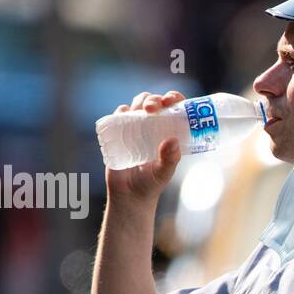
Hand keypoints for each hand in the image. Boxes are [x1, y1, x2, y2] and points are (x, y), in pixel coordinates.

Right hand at [104, 90, 184, 207]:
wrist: (129, 195)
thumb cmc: (152, 184)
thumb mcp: (164, 173)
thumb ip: (170, 159)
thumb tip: (173, 140)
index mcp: (169, 132)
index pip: (174, 108)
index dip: (174, 98)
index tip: (172, 100)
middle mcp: (153, 127)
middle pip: (155, 102)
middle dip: (155, 99)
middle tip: (153, 108)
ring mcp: (136, 128)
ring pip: (137, 105)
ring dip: (140, 101)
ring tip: (142, 109)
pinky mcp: (119, 133)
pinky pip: (119, 116)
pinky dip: (121, 111)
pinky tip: (124, 113)